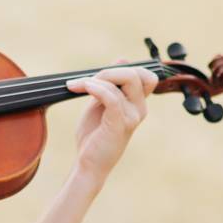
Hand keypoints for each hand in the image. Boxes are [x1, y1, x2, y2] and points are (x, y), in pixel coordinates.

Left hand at [66, 60, 157, 187]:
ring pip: (125, 80)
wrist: (88, 164)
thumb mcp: (101, 103)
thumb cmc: (94, 136)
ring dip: (96, 78)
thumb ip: (110, 83)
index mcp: (137, 104)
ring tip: (76, 86)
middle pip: (136, 73)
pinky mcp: (120, 124)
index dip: (127, 68)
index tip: (100, 75)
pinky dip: (95, 87)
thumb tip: (123, 58)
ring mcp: (132, 116)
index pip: (146, 76)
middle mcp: (139, 109)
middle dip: (109, 71)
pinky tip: (80, 87)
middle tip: (86, 81)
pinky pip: (112, 96)